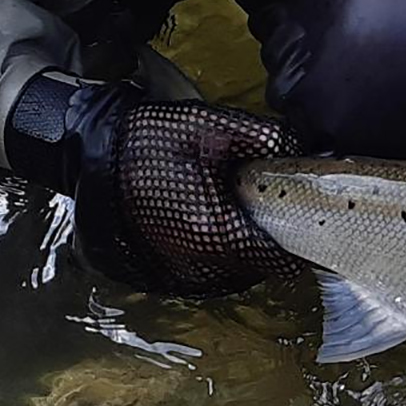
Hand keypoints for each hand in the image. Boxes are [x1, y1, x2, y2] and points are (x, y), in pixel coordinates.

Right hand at [5, 73, 301, 296]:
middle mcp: (197, 267)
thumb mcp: (221, 128)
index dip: (300, 240)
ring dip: (247, 252)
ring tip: (242, 216)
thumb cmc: (157, 137)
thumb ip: (274, 142)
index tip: (304, 219)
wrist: (91, 152)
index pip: (281, 259)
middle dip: (273, 243)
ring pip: (236, 276)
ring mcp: (176, 277)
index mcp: (214, 232)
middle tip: (271, 210)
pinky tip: (216, 226)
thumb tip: (313, 157)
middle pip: (261, 269)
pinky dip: (220, 257)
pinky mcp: (161, 277)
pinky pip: (209, 276)